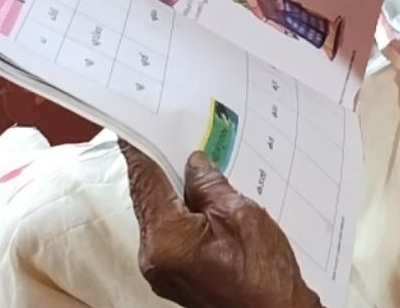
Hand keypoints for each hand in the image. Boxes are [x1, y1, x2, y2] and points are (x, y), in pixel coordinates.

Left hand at [121, 143, 320, 307]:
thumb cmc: (265, 278)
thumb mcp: (241, 216)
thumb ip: (209, 185)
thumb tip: (193, 162)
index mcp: (167, 239)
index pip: (145, 180)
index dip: (141, 148)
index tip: (133, 122)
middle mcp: (153, 257)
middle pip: (147, 196)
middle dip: (160, 165)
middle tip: (173, 133)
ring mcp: (160, 270)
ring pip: (157, 213)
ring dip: (172, 189)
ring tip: (194, 162)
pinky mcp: (172, 275)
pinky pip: (167, 232)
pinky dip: (179, 211)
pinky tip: (200, 197)